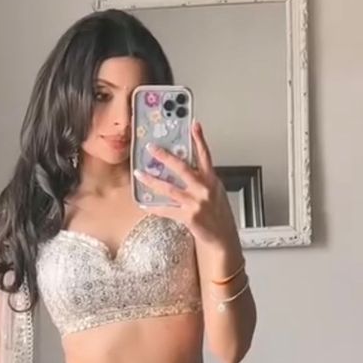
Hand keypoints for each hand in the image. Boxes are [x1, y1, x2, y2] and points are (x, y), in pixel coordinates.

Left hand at [136, 121, 235, 248]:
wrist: (223, 237)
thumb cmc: (218, 214)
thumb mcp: (215, 192)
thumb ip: (203, 179)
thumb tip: (187, 167)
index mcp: (211, 180)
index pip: (205, 156)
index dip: (200, 140)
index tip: (194, 125)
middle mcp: (204, 189)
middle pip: (182, 168)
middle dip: (165, 157)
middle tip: (151, 148)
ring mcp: (196, 203)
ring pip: (169, 189)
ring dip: (152, 181)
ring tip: (139, 174)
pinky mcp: (189, 217)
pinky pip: (167, 210)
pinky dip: (154, 208)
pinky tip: (144, 205)